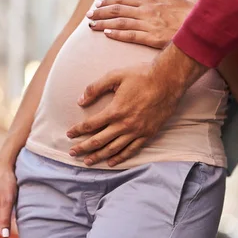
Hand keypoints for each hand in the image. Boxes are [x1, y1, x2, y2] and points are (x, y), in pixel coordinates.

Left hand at [66, 44, 206, 165]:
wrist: (168, 81)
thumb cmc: (142, 75)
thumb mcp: (115, 75)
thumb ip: (95, 88)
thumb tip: (80, 101)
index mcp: (115, 110)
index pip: (90, 125)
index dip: (77, 130)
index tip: (69, 134)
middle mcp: (124, 124)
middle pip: (98, 141)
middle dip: (83, 148)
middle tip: (72, 153)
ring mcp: (137, 131)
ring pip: (113, 149)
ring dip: (98, 156)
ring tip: (87, 161)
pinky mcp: (148, 134)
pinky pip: (131, 150)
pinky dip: (120, 157)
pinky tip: (111, 162)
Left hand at [87, 0, 193, 48]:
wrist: (200, 26)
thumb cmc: (189, 12)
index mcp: (150, 1)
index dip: (109, 1)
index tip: (98, 4)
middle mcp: (146, 11)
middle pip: (118, 10)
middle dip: (101, 12)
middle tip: (88, 16)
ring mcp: (149, 24)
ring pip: (121, 22)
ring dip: (104, 23)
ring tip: (92, 26)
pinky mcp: (153, 37)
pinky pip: (131, 35)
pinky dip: (117, 33)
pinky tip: (107, 34)